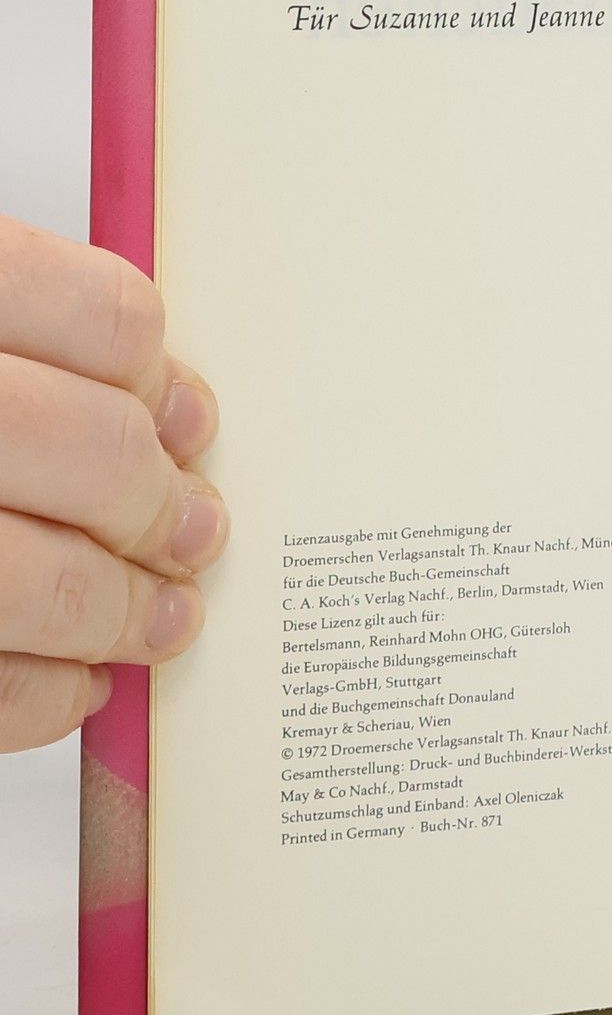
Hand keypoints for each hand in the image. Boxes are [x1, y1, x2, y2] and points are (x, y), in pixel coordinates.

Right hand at [0, 215, 225, 751]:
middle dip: (162, 507)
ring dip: (128, 610)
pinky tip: (72, 682)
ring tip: (161, 617)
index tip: (182, 421)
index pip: (104, 319)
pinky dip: (48, 695)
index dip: (159, 379)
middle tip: (191, 531)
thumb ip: (18, 339)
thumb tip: (166, 414)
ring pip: (48, 580)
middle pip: (95, 451)